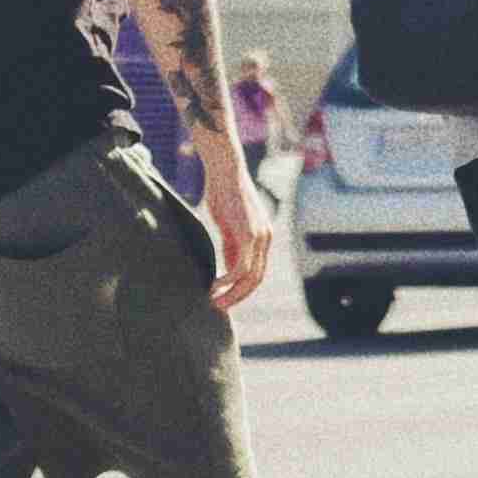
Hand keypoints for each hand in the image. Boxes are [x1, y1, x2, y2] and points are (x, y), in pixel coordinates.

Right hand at [195, 141, 273, 308]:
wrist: (224, 169)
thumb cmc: (222, 192)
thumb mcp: (228, 223)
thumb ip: (231, 244)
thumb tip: (227, 267)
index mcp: (262, 236)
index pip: (256, 271)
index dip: (242, 288)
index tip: (225, 298)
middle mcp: (265, 238)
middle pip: (256, 280)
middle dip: (238, 297)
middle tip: (219, 308)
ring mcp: (259, 237)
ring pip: (249, 278)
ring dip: (232, 294)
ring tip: (214, 302)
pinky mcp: (248, 235)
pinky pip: (239, 268)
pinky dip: (226, 281)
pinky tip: (212, 286)